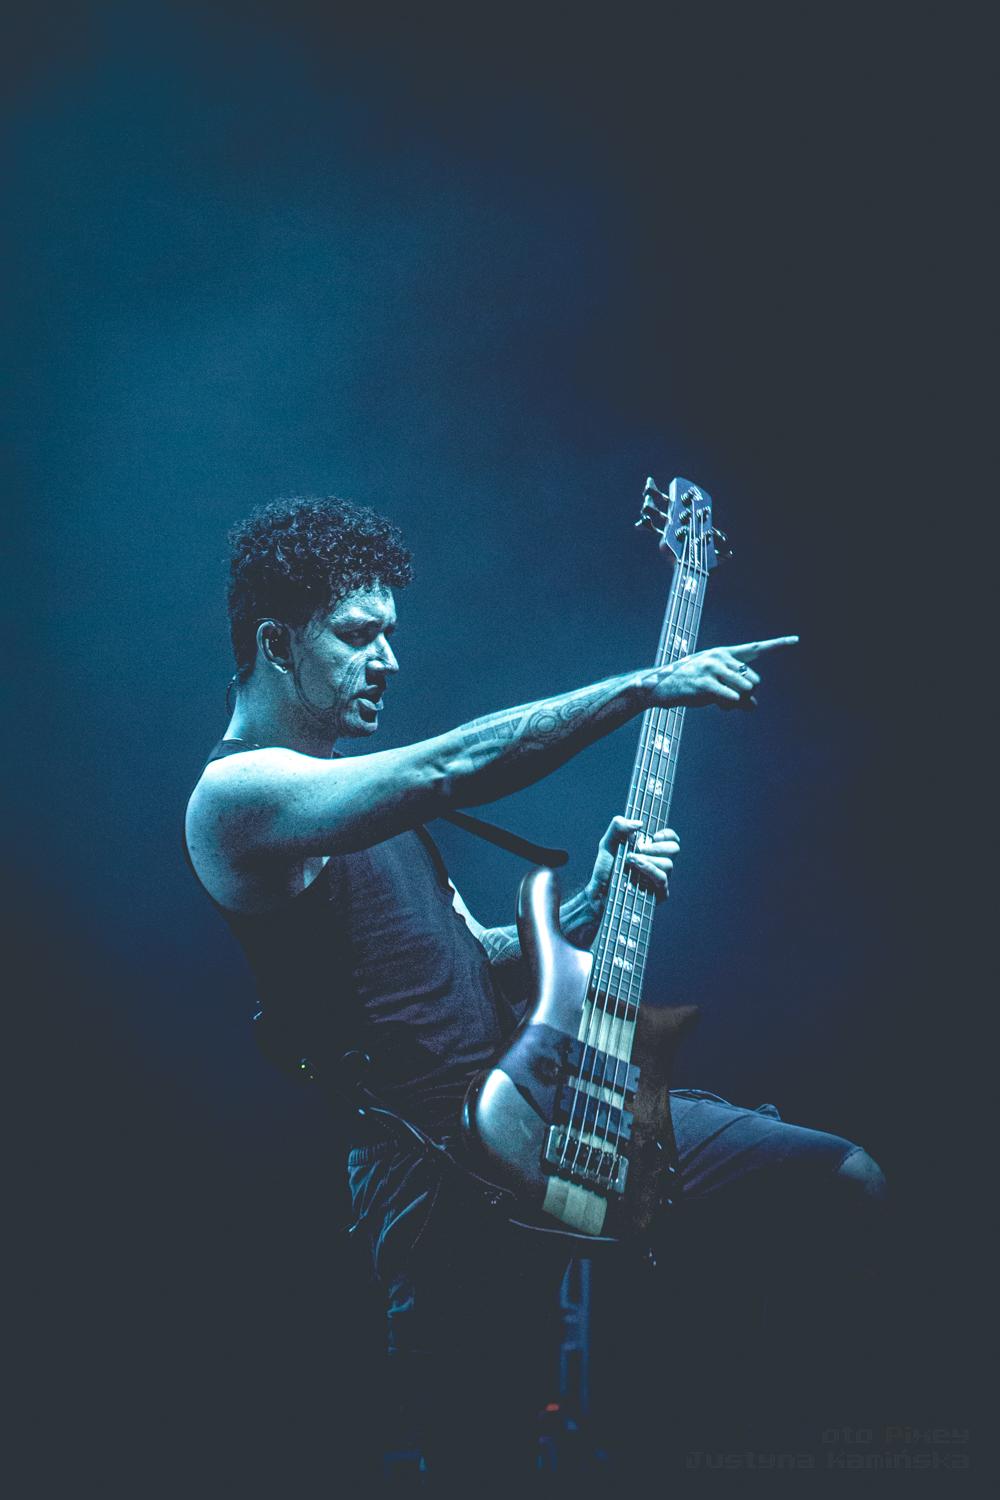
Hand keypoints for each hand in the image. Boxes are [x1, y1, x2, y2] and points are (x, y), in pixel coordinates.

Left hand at [587, 815, 679, 908]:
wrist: (599, 890)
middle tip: (640, 849)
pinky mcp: (658, 894)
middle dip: (657, 847)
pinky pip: (662, 881)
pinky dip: (649, 871)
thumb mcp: (607, 843)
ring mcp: (660, 879)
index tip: (654, 836)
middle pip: (674, 849)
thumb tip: (639, 824)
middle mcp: (659, 863)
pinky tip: (635, 870)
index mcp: (652, 849)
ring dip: (648, 860)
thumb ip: (618, 826)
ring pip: (668, 865)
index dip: (667, 834)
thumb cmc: (606, 867)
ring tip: (630, 860)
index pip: (671, 838)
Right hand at [652, 636, 798, 710]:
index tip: (796, 640)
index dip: (777, 644)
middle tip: (728, 700)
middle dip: (746, 694)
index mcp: (724, 653)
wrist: (659, 686)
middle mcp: (720, 657)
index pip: (755, 648)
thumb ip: (737, 694)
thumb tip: (753, 707)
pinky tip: (722, 704)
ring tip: (720, 702)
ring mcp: (711, 669)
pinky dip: (729, 703)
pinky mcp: (704, 683)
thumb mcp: (715, 686)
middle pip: (752, 679)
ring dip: (736, 702)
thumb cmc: (690, 685)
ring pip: (744, 689)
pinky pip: (730, 696)